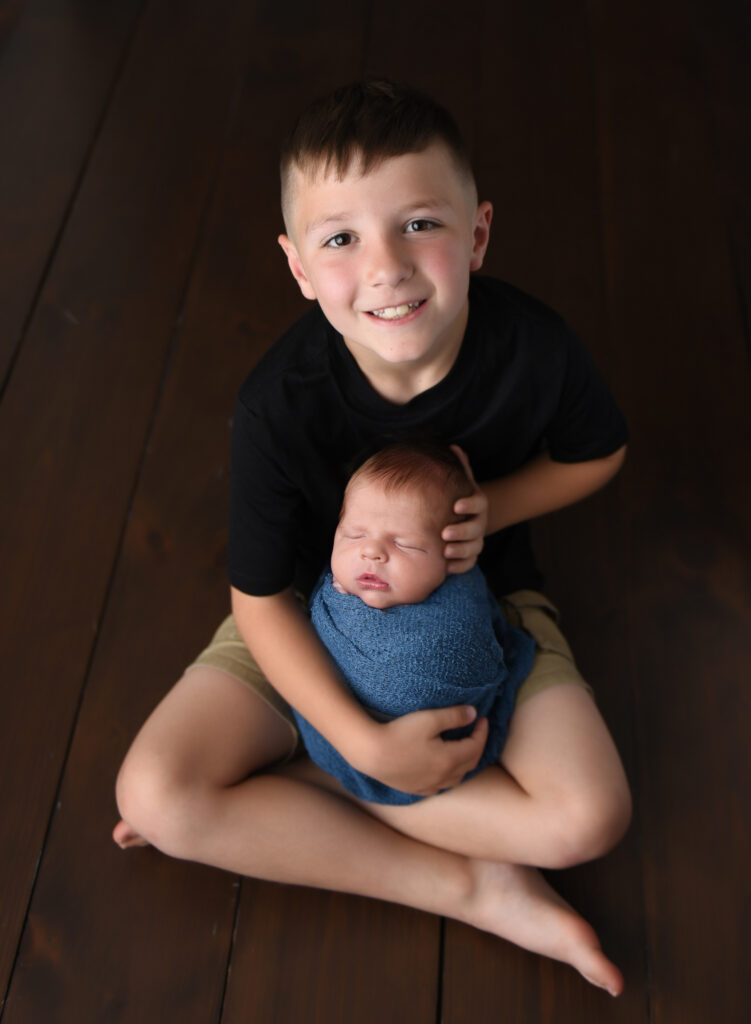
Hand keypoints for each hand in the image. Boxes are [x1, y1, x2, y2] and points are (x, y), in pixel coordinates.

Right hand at [350, 705, 488, 795]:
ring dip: (465, 763)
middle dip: (477, 746)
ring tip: (462, 748)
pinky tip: (442, 768)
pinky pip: (439, 786)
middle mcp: (443, 777)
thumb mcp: (429, 719)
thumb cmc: (399, 732)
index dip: (482, 731)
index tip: (482, 718)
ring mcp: (428, 785)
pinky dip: (448, 776)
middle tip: (476, 731)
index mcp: (450, 760)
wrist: (370, 753)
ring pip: (456, 778)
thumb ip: (454, 716)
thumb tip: (474, 714)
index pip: (476, 746)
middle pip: (470, 763)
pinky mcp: (415, 789)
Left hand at [443, 445, 487, 572]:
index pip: (479, 503)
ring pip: (474, 548)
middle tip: (445, 533)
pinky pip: (470, 563)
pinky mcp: (470, 555)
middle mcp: (480, 522)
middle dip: (462, 532)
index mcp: (477, 503)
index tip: (456, 506)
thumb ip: (460, 467)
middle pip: (476, 528)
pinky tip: (447, 568)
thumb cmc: (457, 496)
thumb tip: (454, 447)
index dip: (469, 505)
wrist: (464, 516)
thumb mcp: (460, 481)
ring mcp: (477, 539)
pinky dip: (460, 566)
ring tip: (445, 552)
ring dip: (461, 551)